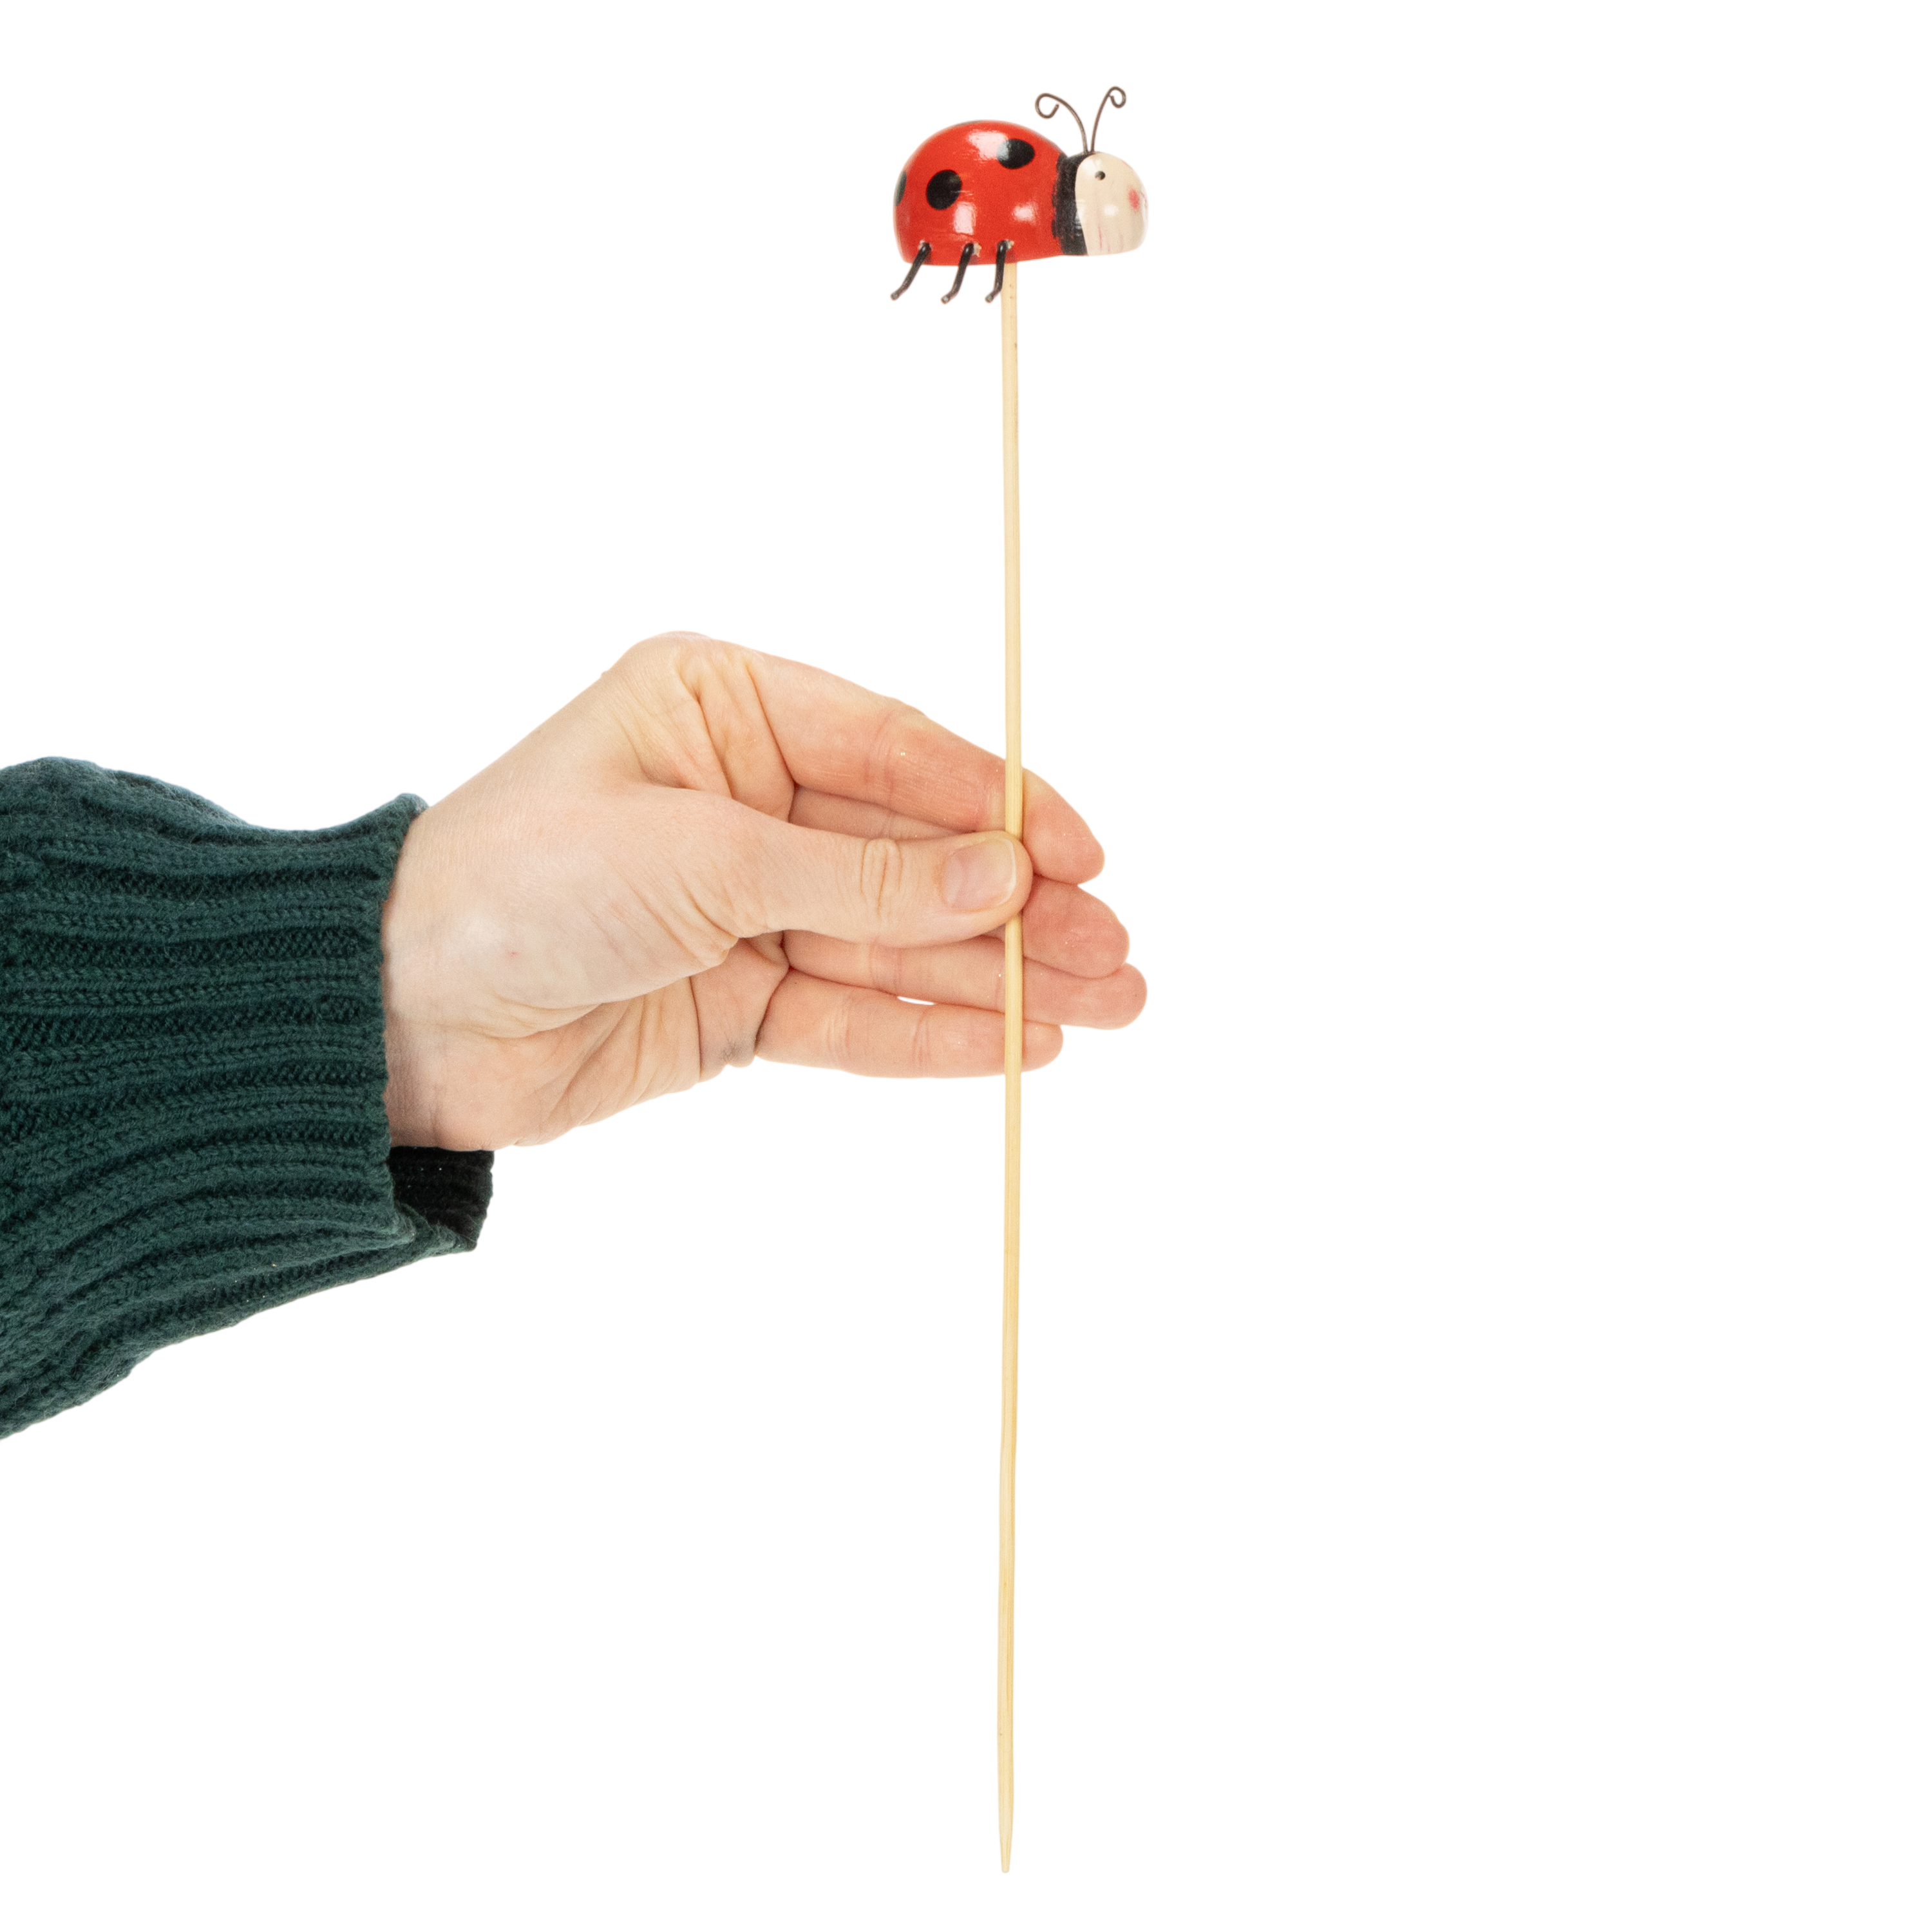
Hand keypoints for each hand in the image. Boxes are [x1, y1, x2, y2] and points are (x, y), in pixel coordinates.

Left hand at [379, 633, 1145, 1146]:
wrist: (401, 1016)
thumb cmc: (521, 882)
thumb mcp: (704, 857)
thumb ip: (862, 878)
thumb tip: (1005, 881)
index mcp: (724, 707)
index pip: (895, 751)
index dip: (998, 806)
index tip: (1082, 854)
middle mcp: (744, 800)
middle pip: (912, 856)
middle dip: (1016, 908)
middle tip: (1121, 953)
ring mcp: (744, 907)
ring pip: (895, 945)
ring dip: (997, 979)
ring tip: (1106, 1007)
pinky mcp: (736, 1003)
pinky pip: (851, 1017)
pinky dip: (930, 1033)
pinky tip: (1017, 1045)